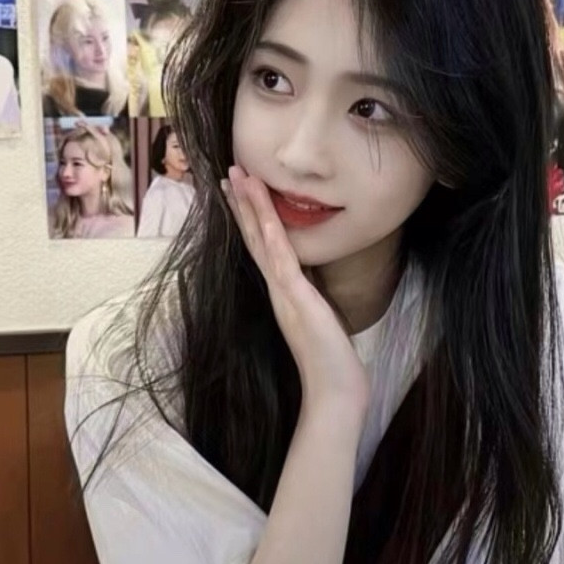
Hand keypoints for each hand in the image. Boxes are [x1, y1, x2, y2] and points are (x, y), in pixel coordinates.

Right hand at [222, 166, 369, 421]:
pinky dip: (271, 234)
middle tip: (229, 172)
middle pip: (255, 237)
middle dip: (243, 203)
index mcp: (283, 290)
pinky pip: (282, 259)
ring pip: (262, 241)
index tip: (241, 191)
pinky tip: (264, 212)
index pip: (262, 246)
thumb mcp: (318, 317)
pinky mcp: (297, 298)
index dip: (250, 217)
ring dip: (251, 208)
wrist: (334, 391)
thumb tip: (308, 282)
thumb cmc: (329, 359)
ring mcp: (284, 292)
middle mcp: (278, 287)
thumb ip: (308, 297)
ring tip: (238, 177)